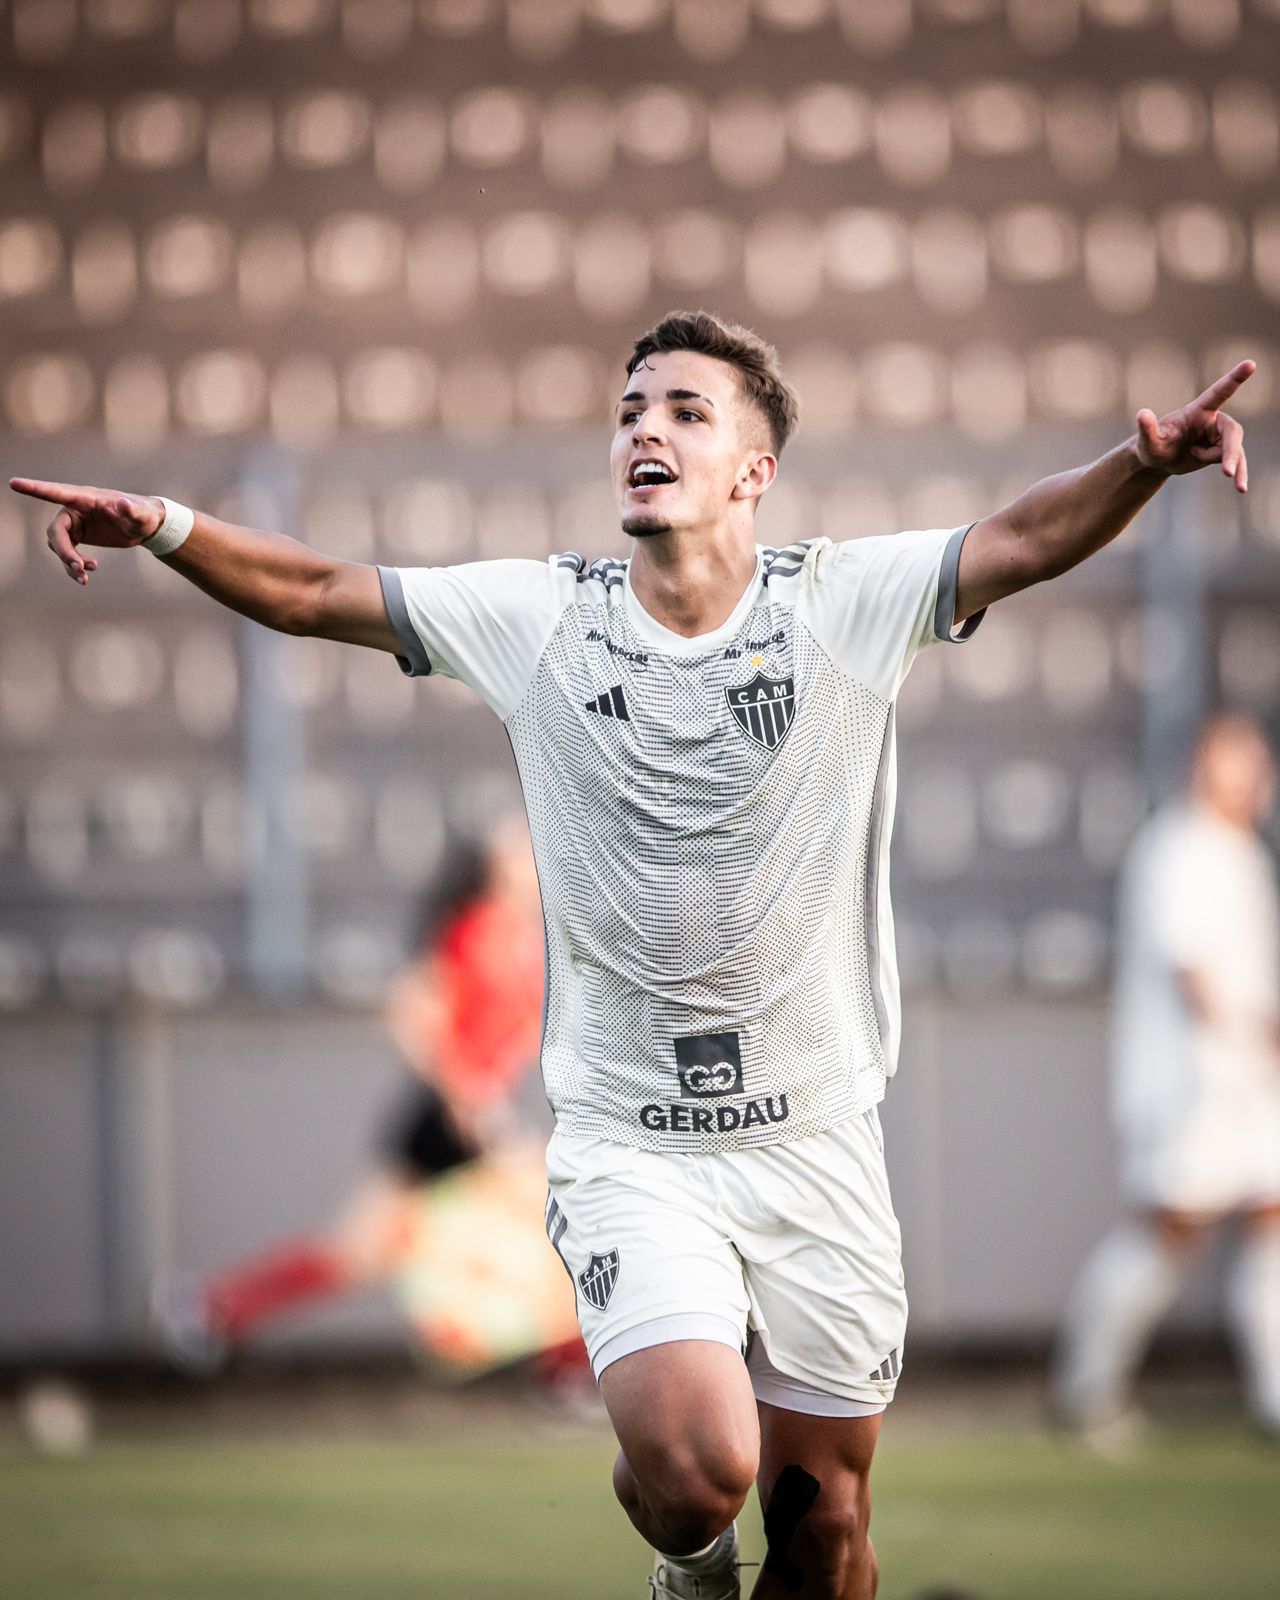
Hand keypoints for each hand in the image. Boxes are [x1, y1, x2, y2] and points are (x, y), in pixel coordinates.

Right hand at [9, 477, 164, 585]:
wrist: (146, 527)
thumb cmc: (144, 515)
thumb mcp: (142, 514)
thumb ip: (132, 510)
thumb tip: (122, 503)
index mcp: (86, 498)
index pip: (56, 492)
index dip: (35, 488)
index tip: (14, 483)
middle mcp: (75, 510)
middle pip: (56, 531)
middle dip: (64, 551)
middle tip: (79, 567)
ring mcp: (75, 525)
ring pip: (58, 545)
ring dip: (69, 562)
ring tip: (86, 575)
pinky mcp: (79, 537)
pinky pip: (67, 554)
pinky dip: (73, 567)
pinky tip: (85, 578)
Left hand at [1133, 360, 1254, 490]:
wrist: (1159, 461)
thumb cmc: (1153, 446)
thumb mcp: (1148, 441)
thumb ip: (1147, 428)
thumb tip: (1142, 414)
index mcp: (1198, 411)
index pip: (1218, 392)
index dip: (1235, 378)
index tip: (1251, 364)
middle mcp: (1213, 421)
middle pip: (1232, 433)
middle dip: (1231, 452)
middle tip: (1226, 472)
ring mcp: (1219, 436)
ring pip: (1234, 449)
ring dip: (1232, 464)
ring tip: (1237, 486)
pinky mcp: (1222, 451)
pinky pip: (1236, 461)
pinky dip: (1239, 473)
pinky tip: (1241, 487)